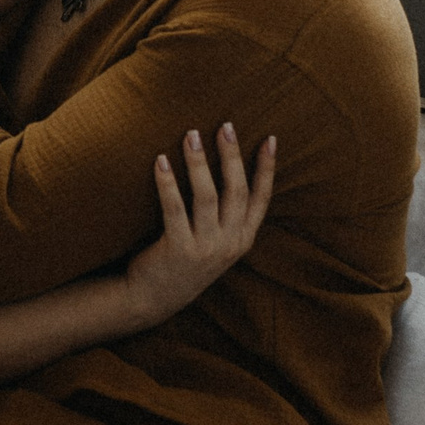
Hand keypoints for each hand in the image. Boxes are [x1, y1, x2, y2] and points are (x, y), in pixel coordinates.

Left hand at [121, 123, 276, 329]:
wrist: (154, 298)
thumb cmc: (184, 258)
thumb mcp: (215, 242)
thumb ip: (225, 215)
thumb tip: (227, 165)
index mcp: (242, 239)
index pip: (261, 199)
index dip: (267, 169)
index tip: (270, 139)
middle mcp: (229, 244)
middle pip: (235, 191)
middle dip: (232, 156)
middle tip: (225, 126)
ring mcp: (205, 249)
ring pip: (207, 197)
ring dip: (199, 163)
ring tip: (191, 134)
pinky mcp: (178, 250)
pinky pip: (174, 209)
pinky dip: (168, 183)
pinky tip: (160, 161)